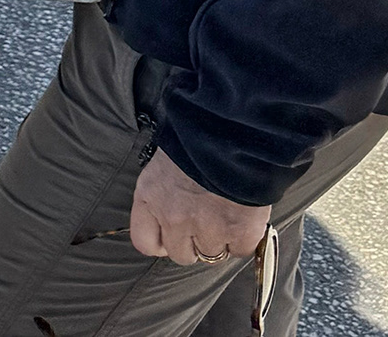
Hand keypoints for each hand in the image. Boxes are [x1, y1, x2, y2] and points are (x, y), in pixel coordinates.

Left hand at [130, 147, 270, 264]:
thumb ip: (163, 189)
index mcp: (151, 196)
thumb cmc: (196, 137)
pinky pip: (239, 250)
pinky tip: (242, 217)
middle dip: (193, 242)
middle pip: (181, 254)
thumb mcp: (164, 160)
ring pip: (211, 254)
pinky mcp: (238, 233)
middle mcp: (174, 218)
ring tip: (225, 214)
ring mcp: (207, 229)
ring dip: (218, 239)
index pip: (144, 241)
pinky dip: (242, 238)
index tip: (171, 234)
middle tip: (204, 222)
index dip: (160, 241)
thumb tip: (171, 203)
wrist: (230, 132)